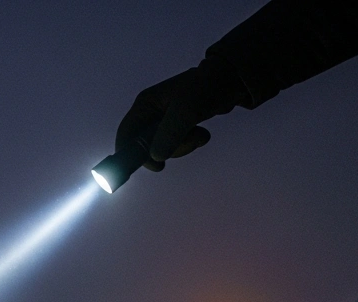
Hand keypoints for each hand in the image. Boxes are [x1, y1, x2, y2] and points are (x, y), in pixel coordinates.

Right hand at [118, 58, 245, 171]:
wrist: (231, 79)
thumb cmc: (205, 89)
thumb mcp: (186, 111)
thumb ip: (169, 134)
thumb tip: (155, 157)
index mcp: (145, 105)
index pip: (126, 134)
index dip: (131, 153)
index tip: (153, 165)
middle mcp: (151, 113)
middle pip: (145, 145)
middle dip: (167, 149)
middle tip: (188, 143)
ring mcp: (164, 120)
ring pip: (162, 147)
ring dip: (183, 146)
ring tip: (199, 134)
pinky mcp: (177, 125)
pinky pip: (176, 144)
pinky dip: (190, 143)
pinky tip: (201, 133)